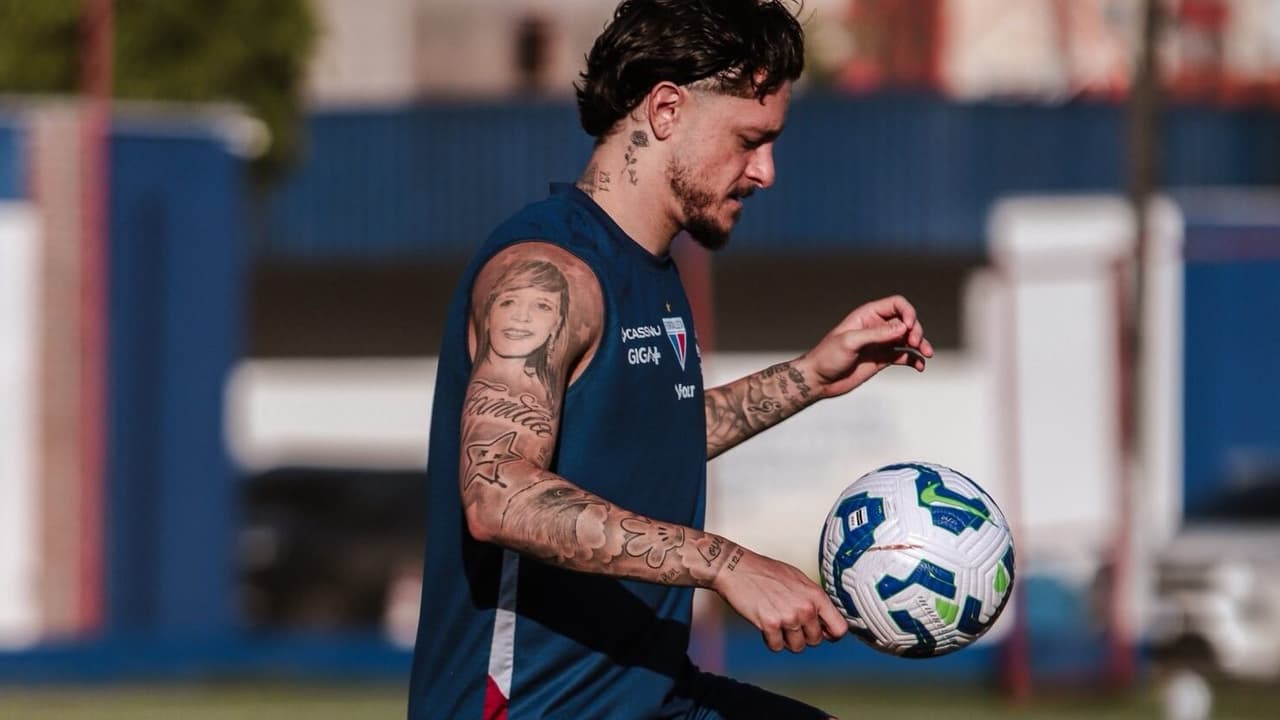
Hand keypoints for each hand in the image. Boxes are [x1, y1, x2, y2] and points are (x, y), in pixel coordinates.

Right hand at [711, 546, 847, 651]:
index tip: (823, 633)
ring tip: (777, 622)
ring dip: (787, 639)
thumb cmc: (765, 571)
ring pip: (797, 647)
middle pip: (816, 641)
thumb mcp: (798, 579)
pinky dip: (770, 640)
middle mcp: (805, 607)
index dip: (831, 634)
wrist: (737, 568)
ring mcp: (788, 617)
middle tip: (791, 624)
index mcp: (815, 595)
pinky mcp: (770, 625)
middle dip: (804, 636)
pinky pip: (777, 647)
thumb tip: (824, 617)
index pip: (839, 628)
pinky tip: (765, 624)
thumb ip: (813, 598)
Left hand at [798, 295, 932, 398]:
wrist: (819, 379)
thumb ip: (876, 334)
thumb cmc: (827, 356)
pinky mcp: (883, 359)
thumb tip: (902, 327)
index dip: (907, 312)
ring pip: (909, 339)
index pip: (896, 304)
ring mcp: (881, 343)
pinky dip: (915, 359)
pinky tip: (920, 366)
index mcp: (868, 315)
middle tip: (915, 343)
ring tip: (926, 354)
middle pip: (906, 321)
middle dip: (916, 330)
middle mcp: (877, 327)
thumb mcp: (850, 341)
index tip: (908, 327)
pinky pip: (905, 356)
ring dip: (921, 344)